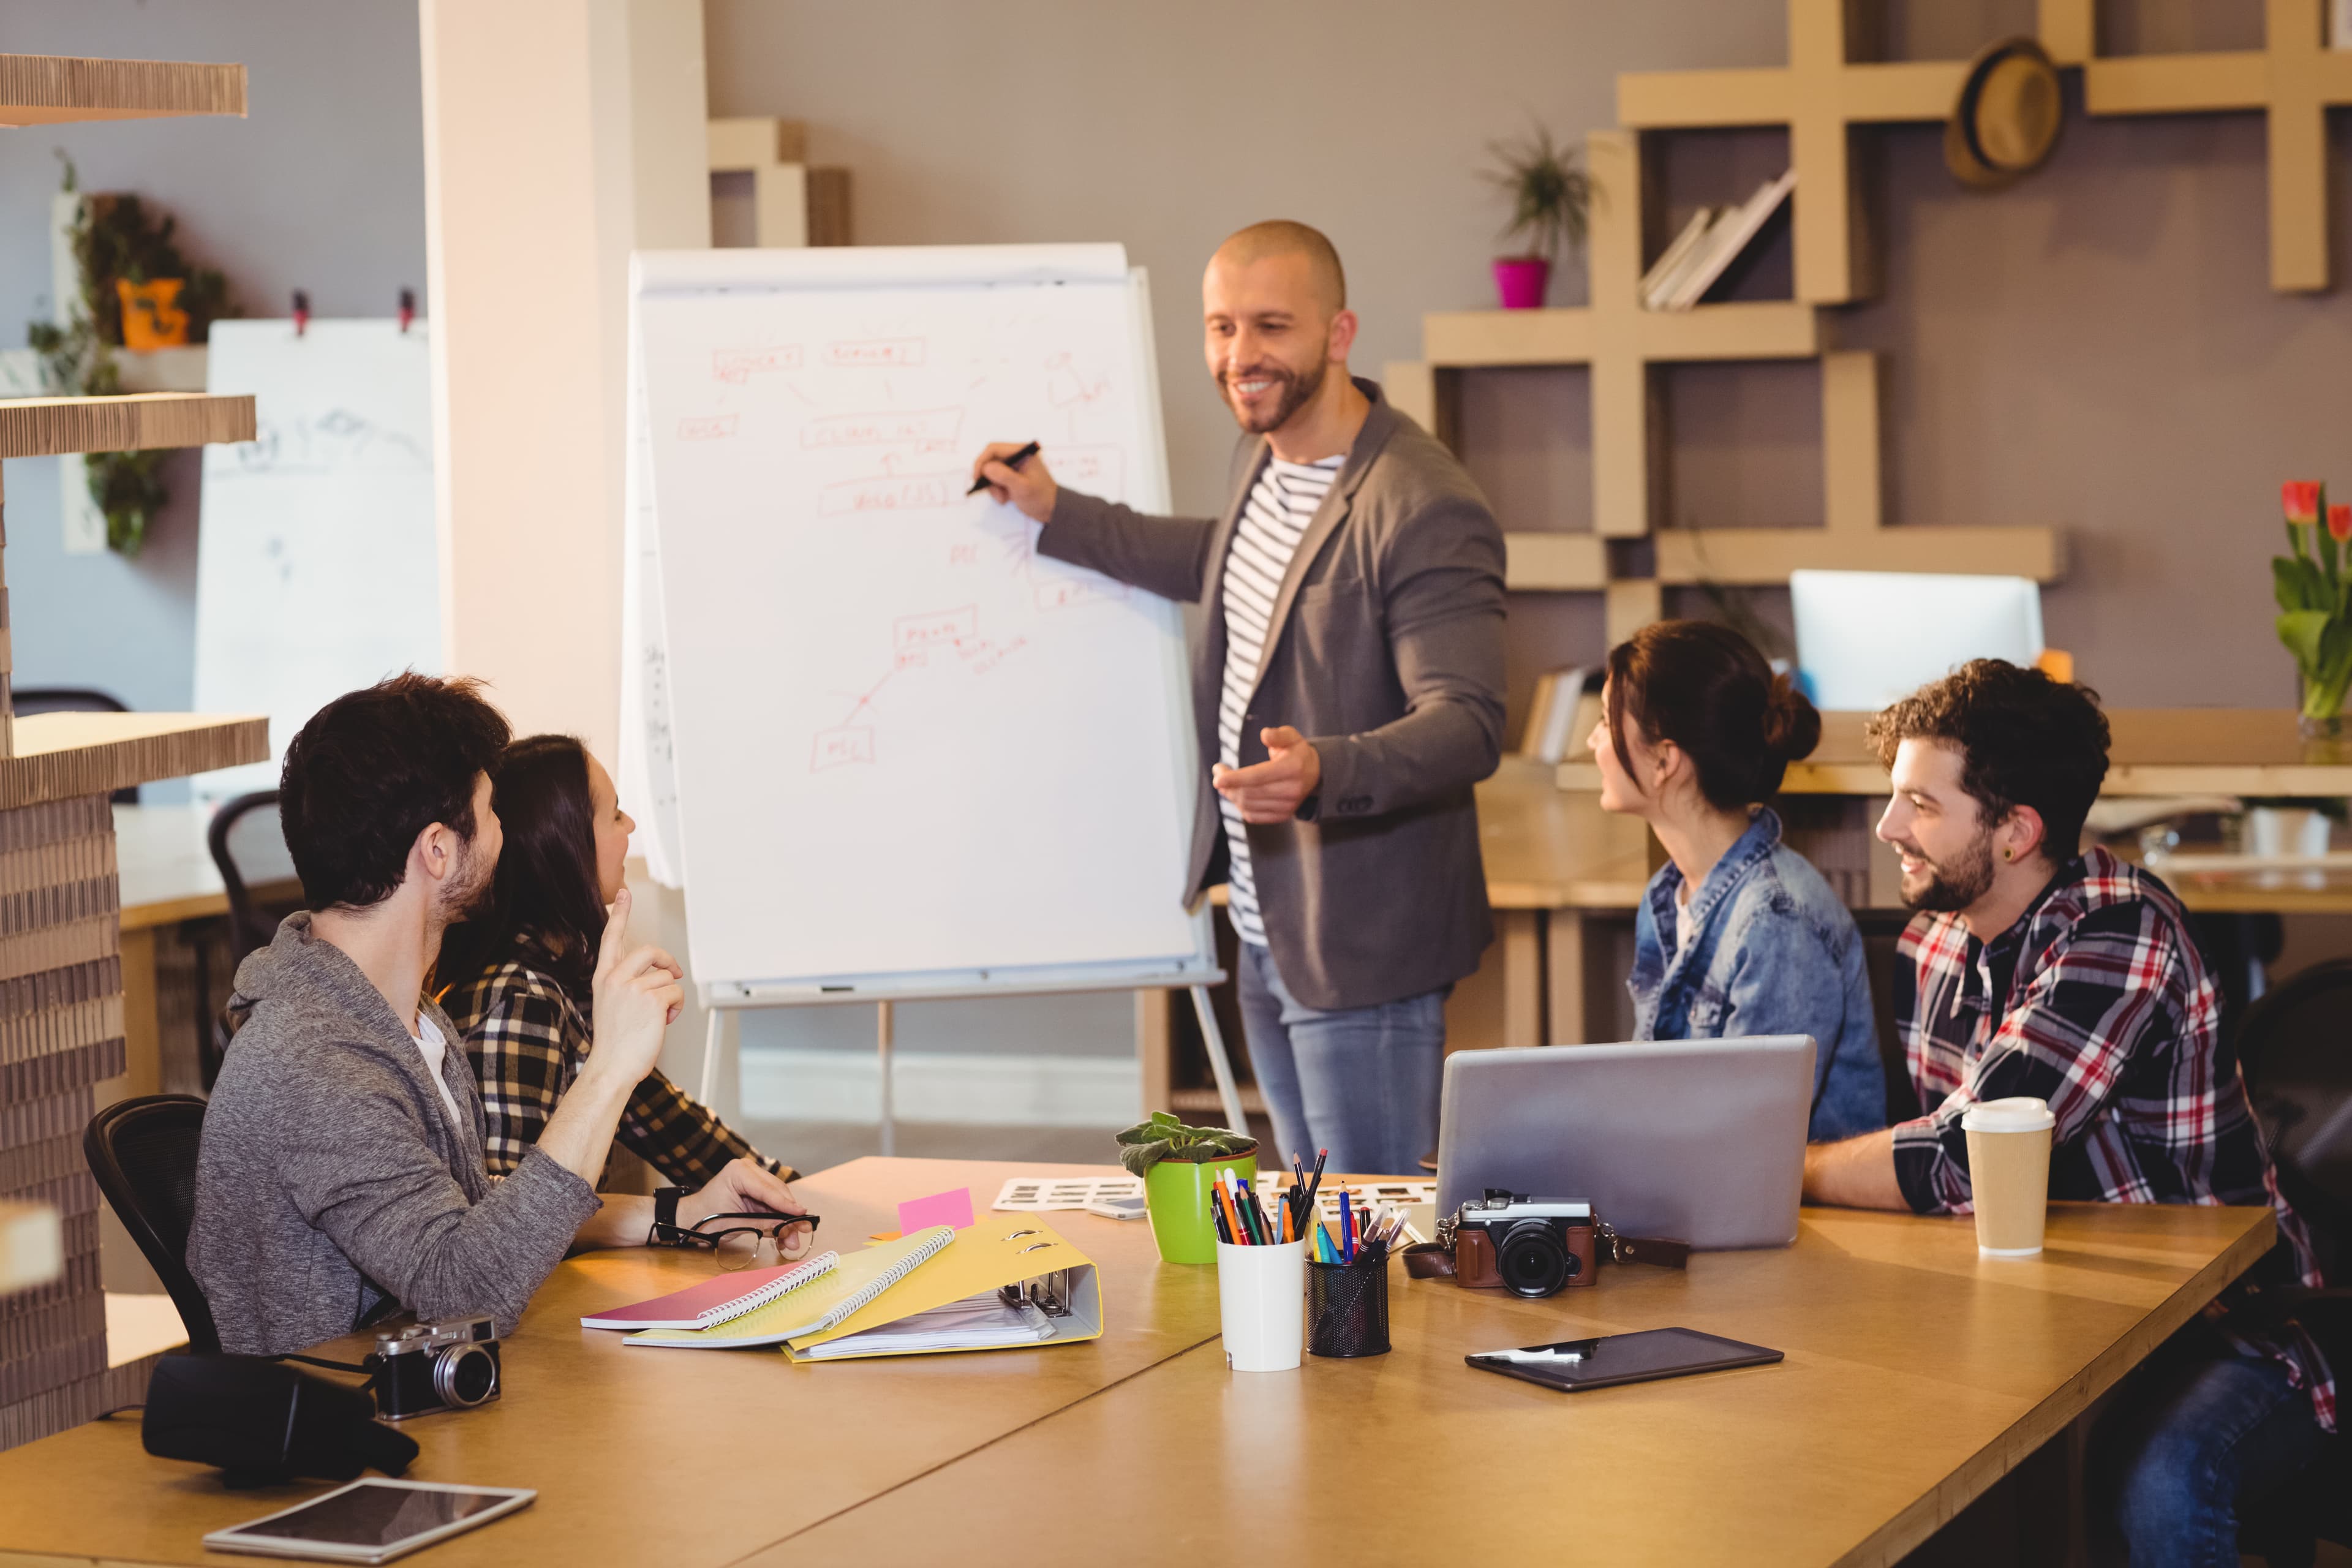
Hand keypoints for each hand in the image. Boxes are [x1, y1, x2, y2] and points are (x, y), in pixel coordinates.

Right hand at [586, 887, 684, 1085]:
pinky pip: (676, 991)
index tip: (623, 893)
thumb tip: (657, 972)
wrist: (612, 1067)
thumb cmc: (615, 1042)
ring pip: (668, 976)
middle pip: (650, 950)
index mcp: (603, 978)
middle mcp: (615, 978)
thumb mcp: (611, 1004)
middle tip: (675, 973)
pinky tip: (665, 1020)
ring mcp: (632, 988)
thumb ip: (626, 983)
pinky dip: (677, 1006)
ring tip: (660, 1016)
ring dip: (671, 995)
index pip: (610, 939)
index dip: (619, 914)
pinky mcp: (652, 999)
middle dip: (668, 961)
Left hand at [678, 1160, 815, 1259]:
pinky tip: (786, 1234)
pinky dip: (779, 1219)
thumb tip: (788, 1228)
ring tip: (793, 1239)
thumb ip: (762, 1224)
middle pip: (777, 1193)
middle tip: (802, 1230)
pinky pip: (772, 1204)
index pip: (767, 1190)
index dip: (786, 1204)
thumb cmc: (705, 1219)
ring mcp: (753, 1179)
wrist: (690, 1220)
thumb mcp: (734, 1224)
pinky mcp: (756, 1191)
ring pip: (778, 1199)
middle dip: (790, 1215)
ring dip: (786, 1220)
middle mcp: (748, 1170)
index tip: (802, 1214)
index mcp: (738, 1172)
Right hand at [970, 441, 1057, 523]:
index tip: (978, 477)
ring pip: (991, 472)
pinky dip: (996, 490)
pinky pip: (995, 479)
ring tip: (1003, 498)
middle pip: (990, 460)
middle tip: (995, 493)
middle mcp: (1016, 455)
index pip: (994, 448)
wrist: (1052, 510)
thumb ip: (1004, 476)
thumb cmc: (1041, 497)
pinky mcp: (1011, 476)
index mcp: (1022, 451)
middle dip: (989, 478)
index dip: (982, 461)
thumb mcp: (1022, 487)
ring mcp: (1013, 466)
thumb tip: (986, 467)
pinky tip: (1005, 498)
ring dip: (993, 486)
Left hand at [1211, 726, 1321, 823]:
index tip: (1217, 778)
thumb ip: (1278, 735)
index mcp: (1293, 768)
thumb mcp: (1291, 736)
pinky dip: (1239, 806)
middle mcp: (1292, 790)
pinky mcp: (1282, 816)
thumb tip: (1265, 734)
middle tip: (1218, 771)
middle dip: (1228, 784)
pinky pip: (1253, 816)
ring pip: (1249, 805)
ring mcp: (1288, 806)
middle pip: (1250, 792)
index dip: (1236, 778)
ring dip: (1231, 794)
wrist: (1314, 774)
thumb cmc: (1296, 752)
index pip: (1259, 776)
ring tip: (1225, 781)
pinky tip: (1236, 793)